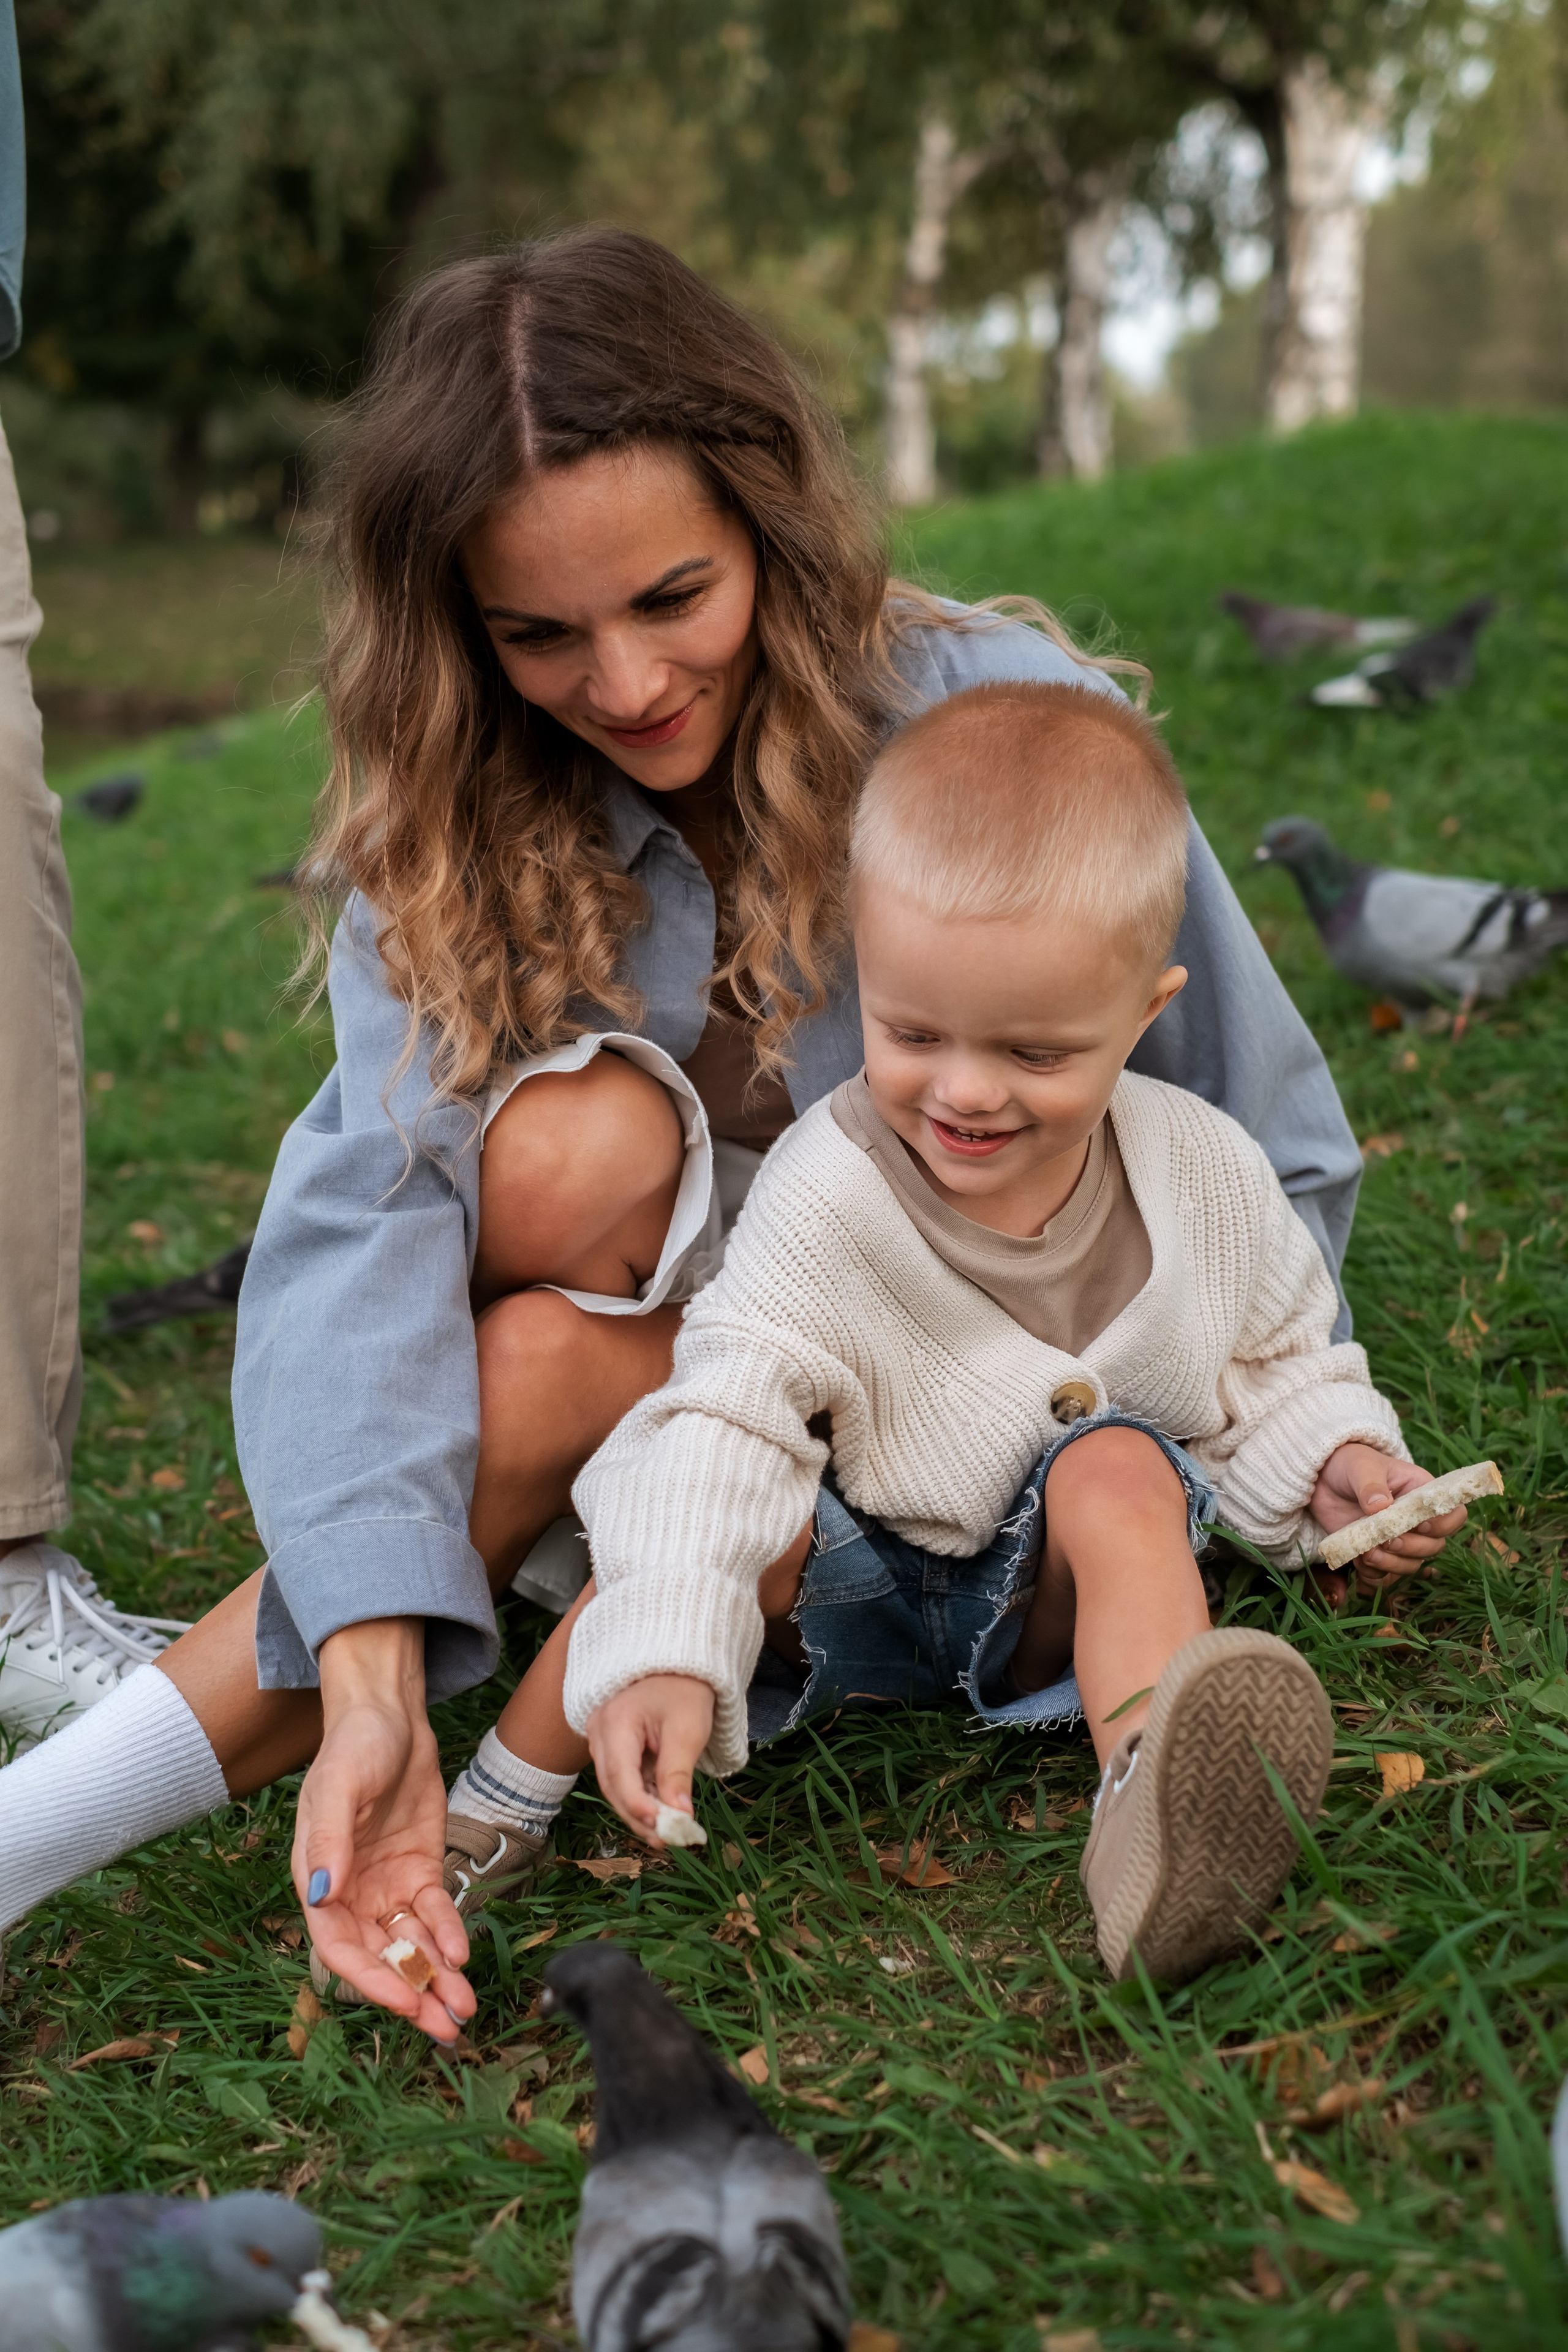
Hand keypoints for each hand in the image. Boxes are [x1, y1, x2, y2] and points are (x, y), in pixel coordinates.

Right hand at [292, 1619, 474, 2043]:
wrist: (391, 1715)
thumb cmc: (353, 1746)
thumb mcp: (338, 1788)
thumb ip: (328, 1843)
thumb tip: (321, 1896)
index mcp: (318, 1882)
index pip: (340, 1948)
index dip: (371, 1981)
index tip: (405, 2004)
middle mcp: (351, 1894)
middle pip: (381, 1958)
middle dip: (412, 1995)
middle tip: (447, 2029)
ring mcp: (386, 1885)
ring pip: (410, 1946)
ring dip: (436, 1978)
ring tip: (465, 2008)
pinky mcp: (419, 1870)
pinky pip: (434, 1914)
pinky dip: (449, 1936)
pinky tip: (465, 1954)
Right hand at [586, 1673, 715, 1841]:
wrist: (678, 1664)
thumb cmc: (684, 1691)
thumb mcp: (688, 1730)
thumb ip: (678, 1774)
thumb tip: (680, 1818)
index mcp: (615, 1721)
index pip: (620, 1774)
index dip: (639, 1806)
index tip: (664, 1828)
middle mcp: (599, 1731)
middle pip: (612, 1785)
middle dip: (638, 1816)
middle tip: (667, 1840)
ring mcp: (602, 1739)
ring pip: (614, 1786)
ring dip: (639, 1811)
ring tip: (666, 1834)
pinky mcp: (611, 1746)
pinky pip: (621, 1778)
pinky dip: (640, 1797)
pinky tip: (660, 1814)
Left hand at [1310, 1444, 1468, 1597]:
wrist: (1324, 1479)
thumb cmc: (1351, 1465)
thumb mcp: (1361, 1467)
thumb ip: (1371, 1485)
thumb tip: (1380, 1506)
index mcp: (1422, 1493)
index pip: (1453, 1514)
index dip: (1443, 1525)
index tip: (1418, 1524)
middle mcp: (1416, 1520)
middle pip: (1435, 1546)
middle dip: (1413, 1548)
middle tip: (1388, 1541)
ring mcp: (1398, 1539)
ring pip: (1411, 1564)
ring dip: (1392, 1564)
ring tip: (1367, 1553)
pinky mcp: (1378, 1553)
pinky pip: (1386, 1577)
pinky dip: (1374, 1576)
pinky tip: (1358, 1562)